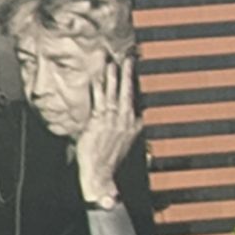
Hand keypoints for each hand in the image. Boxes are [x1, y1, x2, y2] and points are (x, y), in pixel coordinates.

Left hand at [73, 54, 142, 209]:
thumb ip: (129, 130)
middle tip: (129, 59)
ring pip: (114, 94)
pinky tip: (97, 79)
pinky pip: (99, 102)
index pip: (136, 101)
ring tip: (113, 63)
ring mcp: (112, 121)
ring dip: (114, 78)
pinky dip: (99, 89)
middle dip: (129, 75)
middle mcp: (125, 121)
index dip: (135, 85)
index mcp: (133, 126)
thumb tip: (137, 121)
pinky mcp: (98, 123)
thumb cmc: (108, 161)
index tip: (137, 71)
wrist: (100, 175)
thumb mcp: (125, 144)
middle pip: (128, 93)